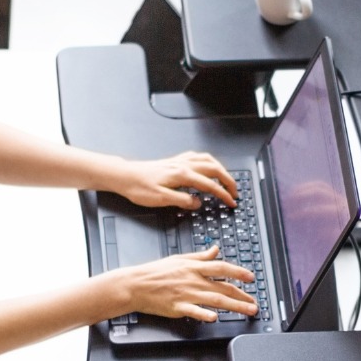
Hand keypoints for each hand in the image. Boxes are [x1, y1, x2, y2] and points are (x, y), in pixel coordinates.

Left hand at [109, 152, 238, 209]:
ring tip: (227, 179)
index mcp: (182, 175)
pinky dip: (209, 161)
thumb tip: (198, 203)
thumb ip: (182, 201)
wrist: (124, 175)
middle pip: (214, 169)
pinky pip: (198, 157)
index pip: (210, 185)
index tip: (231, 202)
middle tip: (235, 192)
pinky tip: (208, 166)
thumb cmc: (139, 187)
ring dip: (221, 169)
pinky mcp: (174, 161)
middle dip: (228, 180)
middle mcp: (183, 165)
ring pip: (208, 160)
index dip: (223, 194)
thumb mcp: (160, 199)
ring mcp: (179, 161)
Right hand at [113, 245, 256, 322]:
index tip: (251, 278)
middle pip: (223, 287)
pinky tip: (215, 317)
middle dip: (242, 295)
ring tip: (248, 311)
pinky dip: (204, 314)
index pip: (222, 267)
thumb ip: (200, 256)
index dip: (239, 272)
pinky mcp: (177, 307)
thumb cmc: (155, 272)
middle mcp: (193, 280)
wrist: (135, 285)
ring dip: (235, 306)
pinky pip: (194, 311)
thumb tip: (216, 249)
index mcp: (194, 267)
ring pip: (215, 300)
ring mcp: (186, 294)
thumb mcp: (179, 259)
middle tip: (255, 302)